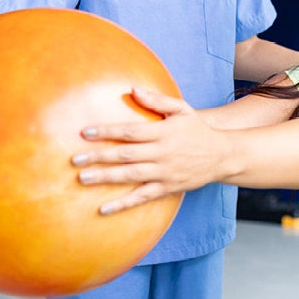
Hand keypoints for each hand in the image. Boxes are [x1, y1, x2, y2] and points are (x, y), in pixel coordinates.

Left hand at [73, 88, 227, 214]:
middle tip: (75, 159)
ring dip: (105, 177)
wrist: (223, 156)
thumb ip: (157, 100)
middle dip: (98, 157)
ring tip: (83, 178)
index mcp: (162, 132)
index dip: (106, 132)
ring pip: (130, 176)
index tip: (85, 133)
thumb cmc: (197, 131)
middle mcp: (161, 153)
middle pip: (125, 155)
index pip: (129, 132)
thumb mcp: (181, 109)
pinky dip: (123, 204)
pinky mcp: (167, 188)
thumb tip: (133, 89)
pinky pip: (142, 197)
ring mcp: (163, 172)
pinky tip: (104, 208)